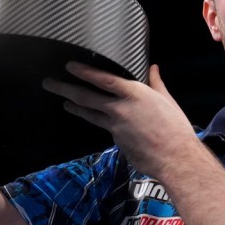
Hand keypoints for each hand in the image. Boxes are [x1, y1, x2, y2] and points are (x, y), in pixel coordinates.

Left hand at [42, 62, 199, 178]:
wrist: (175, 158)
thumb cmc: (175, 127)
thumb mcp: (167, 100)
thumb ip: (156, 83)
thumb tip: (153, 68)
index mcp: (133, 94)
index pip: (102, 79)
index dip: (84, 71)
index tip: (70, 66)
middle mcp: (119, 109)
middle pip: (85, 97)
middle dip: (65, 89)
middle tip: (49, 83)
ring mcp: (115, 127)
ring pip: (89, 114)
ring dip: (75, 107)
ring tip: (64, 102)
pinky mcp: (116, 142)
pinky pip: (106, 128)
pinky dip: (103, 123)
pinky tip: (103, 122)